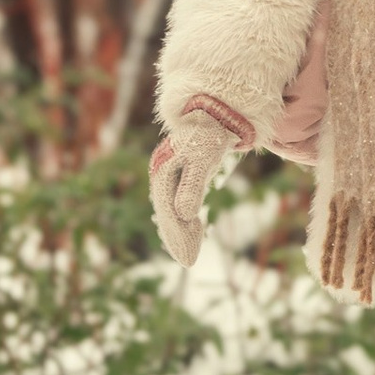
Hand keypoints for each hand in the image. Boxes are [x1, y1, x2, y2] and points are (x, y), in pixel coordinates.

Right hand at [148, 99, 249, 265]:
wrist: (213, 113)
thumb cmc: (209, 135)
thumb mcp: (203, 159)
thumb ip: (192, 185)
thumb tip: (184, 214)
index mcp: (163, 173)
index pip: (169, 212)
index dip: (177, 236)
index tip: (186, 258)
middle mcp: (161, 176)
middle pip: (168, 214)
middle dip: (177, 238)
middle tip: (188, 261)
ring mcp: (168, 175)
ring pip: (172, 210)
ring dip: (180, 230)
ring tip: (189, 252)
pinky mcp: (178, 175)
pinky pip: (178, 201)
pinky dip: (184, 218)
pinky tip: (194, 228)